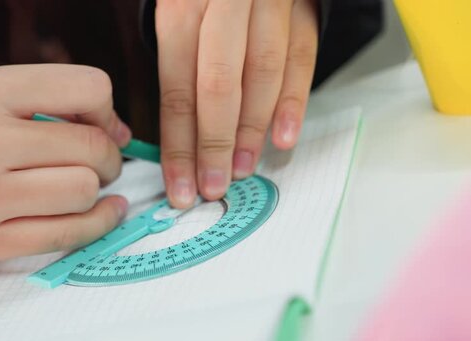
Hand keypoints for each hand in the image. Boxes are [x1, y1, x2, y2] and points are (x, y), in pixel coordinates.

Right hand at [0, 65, 130, 290]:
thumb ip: (37, 103)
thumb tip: (117, 129)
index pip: (85, 87)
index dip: (106, 109)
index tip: (105, 126)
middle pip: (92, 146)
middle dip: (108, 156)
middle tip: (100, 162)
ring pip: (85, 189)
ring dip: (97, 191)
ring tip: (84, 188)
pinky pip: (67, 233)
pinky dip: (98, 224)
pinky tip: (104, 213)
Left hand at [156, 0, 318, 206]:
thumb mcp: (175, 12)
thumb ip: (175, 63)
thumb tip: (178, 137)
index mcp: (182, 7)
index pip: (178, 89)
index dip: (179, 145)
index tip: (181, 184)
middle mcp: (225, 2)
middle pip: (219, 85)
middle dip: (215, 145)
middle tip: (213, 185)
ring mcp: (269, 2)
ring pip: (262, 73)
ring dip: (252, 130)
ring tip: (242, 168)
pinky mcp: (303, 6)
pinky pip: (301, 56)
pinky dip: (293, 101)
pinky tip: (283, 137)